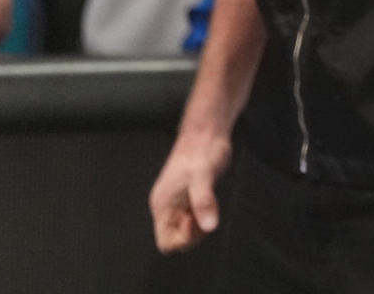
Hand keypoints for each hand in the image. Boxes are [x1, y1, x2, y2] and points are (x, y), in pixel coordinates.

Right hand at [149, 129, 231, 251]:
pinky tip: (211, 204)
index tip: (196, 221)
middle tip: (206, 214)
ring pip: (186, 230)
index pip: (165, 241)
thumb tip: (209, 226)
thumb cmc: (201, 150)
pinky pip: (194, 219)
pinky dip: (204, 217)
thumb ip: (204, 201)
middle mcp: (167, 206)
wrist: (207, 132)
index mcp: (162, 204)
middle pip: (176, 238)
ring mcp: (179, 202)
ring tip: (209, 207)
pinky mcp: (191, 197)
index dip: (183, 239)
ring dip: (199, 226)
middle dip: (192, 234)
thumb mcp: (203, 176)